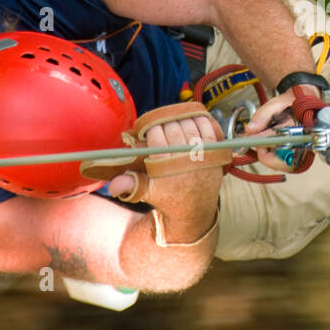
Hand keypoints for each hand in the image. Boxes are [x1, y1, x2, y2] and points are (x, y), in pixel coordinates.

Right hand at [108, 113, 223, 198]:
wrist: (194, 210)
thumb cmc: (167, 196)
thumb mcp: (145, 192)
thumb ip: (129, 184)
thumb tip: (113, 186)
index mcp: (167, 170)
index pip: (157, 137)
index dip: (151, 128)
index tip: (148, 129)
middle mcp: (186, 162)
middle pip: (173, 129)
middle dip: (164, 123)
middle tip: (160, 125)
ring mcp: (203, 157)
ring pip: (189, 125)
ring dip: (180, 119)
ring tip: (173, 123)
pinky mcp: (216, 153)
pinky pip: (208, 128)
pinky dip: (199, 120)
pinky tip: (191, 120)